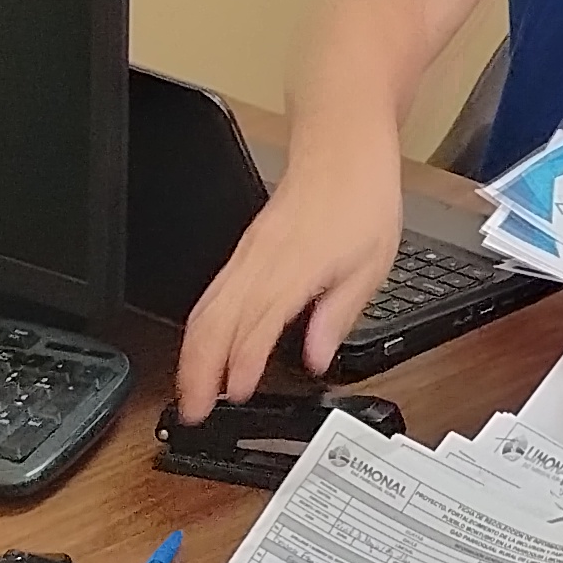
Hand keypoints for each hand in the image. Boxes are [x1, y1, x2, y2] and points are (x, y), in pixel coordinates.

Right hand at [171, 159, 403, 417]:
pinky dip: (201, 329)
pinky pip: (212, 294)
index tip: (235, 395)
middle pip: (214, 320)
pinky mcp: (244, 252)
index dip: (243, 363)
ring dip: (192, 353)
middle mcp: (262, 262)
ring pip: (205, 309)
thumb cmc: (361, 202)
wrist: (341, 152)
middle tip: (194, 410)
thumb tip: (317, 357)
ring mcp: (247, 256)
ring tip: (191, 392)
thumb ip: (338, 314)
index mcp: (295, 267)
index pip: (258, 324)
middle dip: (197, 369)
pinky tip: (202, 350)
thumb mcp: (371, 266)